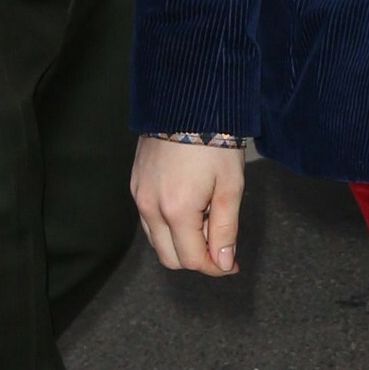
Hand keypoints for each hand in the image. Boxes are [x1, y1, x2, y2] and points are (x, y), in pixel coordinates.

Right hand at [131, 137, 246, 275]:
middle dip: (197, 257)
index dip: (214, 267)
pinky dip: (168, 224)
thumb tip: (224, 264)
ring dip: (181, 242)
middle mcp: (150, 208)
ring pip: (157, 240)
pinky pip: (149, 219)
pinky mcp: (136, 184)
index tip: (232, 264)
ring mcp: (139, 196)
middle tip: (221, 240)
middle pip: (169, 257)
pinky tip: (189, 205)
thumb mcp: (230, 186)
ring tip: (206, 217)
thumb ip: (225, 229)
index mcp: (176, 211)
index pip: (191, 259)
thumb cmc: (215, 142)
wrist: (188, 103)